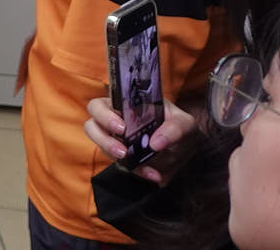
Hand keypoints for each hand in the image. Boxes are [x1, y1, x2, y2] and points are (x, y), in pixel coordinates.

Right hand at [84, 96, 198, 184]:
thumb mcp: (184, 123)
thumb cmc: (180, 127)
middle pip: (91, 125)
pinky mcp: (125, 160)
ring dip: (113, 154)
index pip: (100, 105)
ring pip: (100, 146)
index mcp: (124, 106)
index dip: (103, 114)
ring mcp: (118, 142)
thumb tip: (155, 144)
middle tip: (122, 149)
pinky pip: (123, 166)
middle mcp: (115, 122)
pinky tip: (154, 174)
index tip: (121, 127)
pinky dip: (138, 171)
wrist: (188, 150)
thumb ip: (174, 128)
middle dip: (102, 138)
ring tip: (129, 159)